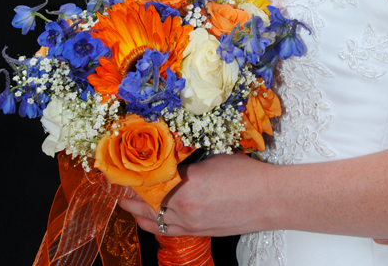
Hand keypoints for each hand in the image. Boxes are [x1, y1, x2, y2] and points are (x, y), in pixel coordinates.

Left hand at [119, 153, 266, 236]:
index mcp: (187, 184)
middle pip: (145, 202)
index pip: (148, 179)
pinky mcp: (198, 232)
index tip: (121, 166)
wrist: (269, 200)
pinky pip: (166, 231)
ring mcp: (190, 224)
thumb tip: (169, 154)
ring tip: (126, 202)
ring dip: (136, 211)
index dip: (132, 174)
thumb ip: (187, 159)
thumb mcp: (213, 156)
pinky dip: (153, 224)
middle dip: (129, 194)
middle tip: (118, 183)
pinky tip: (148, 217)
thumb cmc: (246, 174)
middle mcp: (184, 208)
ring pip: (152, 220)